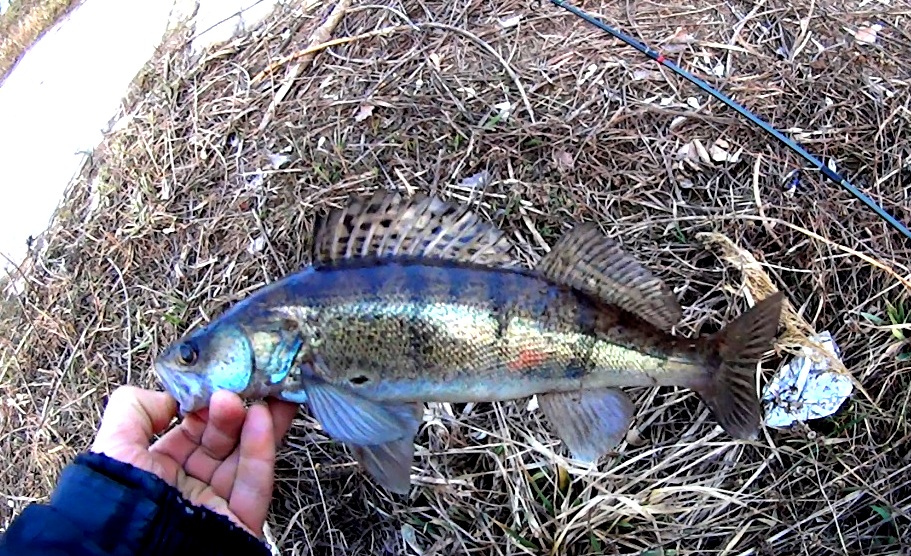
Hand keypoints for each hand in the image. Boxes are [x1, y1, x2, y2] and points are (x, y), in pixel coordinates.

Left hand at [90, 385, 298, 537]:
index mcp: (160, 469)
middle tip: (242, 387)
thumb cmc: (118, 501)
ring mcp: (217, 503)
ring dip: (257, 423)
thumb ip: (135, 409)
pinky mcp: (241, 522)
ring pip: (246, 457)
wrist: (129, 552)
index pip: (193, 430)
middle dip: (234, 412)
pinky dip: (262, 449)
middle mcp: (190, 485)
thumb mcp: (114, 445)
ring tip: (267, 395)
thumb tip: (171, 396)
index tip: (217, 384)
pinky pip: (255, 483)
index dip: (206, 406)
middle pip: (223, 441)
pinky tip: (264, 418)